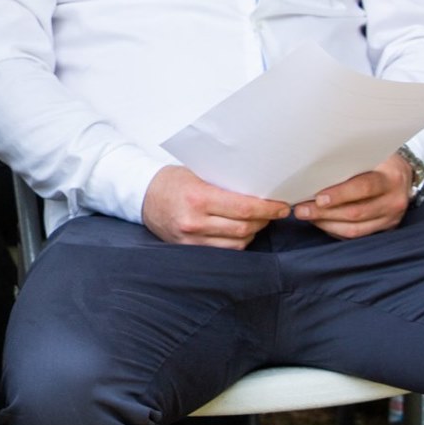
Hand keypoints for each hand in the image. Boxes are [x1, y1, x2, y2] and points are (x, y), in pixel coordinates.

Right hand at [141, 165, 289, 248]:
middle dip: (265, 220)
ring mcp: (191, 238)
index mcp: (198, 197)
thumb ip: (224, 184)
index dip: (268, 209)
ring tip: (258, 221)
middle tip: (274, 212)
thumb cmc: (171, 181)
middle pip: (245, 228)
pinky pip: (224, 250)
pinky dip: (237, 241)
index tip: (282, 207)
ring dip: (253, 232)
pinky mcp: (189, 248)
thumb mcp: (197, 174)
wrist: (142, 196)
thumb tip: (259, 189)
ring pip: (238, 242)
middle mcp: (195, 221)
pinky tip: (240, 231)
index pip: (244, 208)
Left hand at [293, 157, 410, 239]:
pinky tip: (321, 222)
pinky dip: (335, 230)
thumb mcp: (368, 154)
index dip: (340, 195)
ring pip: (355, 229)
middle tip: (301, 210)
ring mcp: (391, 218)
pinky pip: (357, 235)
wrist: (402, 175)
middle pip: (356, 212)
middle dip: (324, 213)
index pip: (363, 188)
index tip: (318, 199)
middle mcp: (394, 201)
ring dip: (326, 224)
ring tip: (307, 216)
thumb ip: (347, 161)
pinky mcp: (385, 228)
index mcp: (391, 178)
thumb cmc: (378, 161)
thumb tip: (312, 167)